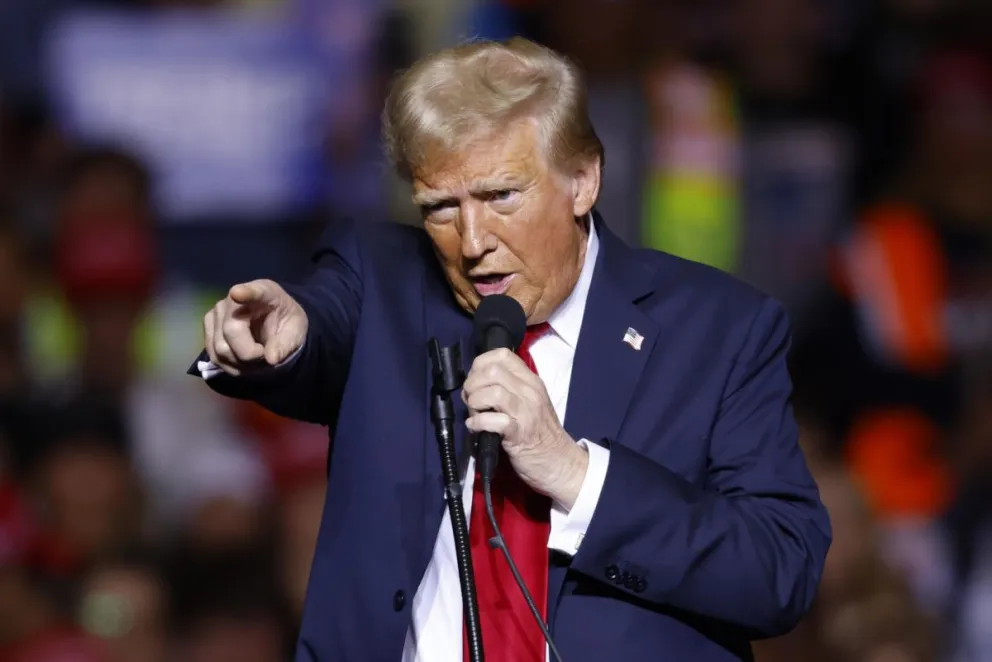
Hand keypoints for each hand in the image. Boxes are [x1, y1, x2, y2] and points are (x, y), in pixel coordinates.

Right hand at [203, 279, 307, 375]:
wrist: (274, 324)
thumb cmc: (286, 323)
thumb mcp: (296, 332)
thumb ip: (285, 344)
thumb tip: (271, 359)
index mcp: (265, 292)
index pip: (254, 291)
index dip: (246, 292)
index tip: (237, 293)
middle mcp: (233, 300)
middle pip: (231, 331)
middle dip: (249, 354)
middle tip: (265, 357)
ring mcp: (216, 313)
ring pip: (221, 348)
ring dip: (241, 364)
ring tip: (257, 360)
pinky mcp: (209, 329)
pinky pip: (215, 356)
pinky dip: (232, 367)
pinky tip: (245, 363)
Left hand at [462, 348, 587, 508]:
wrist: (560, 463)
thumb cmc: (540, 434)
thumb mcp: (529, 403)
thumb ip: (509, 389)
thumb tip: (477, 384)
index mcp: (531, 381)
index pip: (502, 355)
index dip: (480, 364)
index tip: (476, 380)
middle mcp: (530, 392)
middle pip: (492, 371)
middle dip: (473, 385)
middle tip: (472, 401)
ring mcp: (526, 412)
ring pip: (492, 392)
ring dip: (474, 403)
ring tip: (474, 415)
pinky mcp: (519, 434)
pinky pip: (493, 420)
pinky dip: (478, 423)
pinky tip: (475, 428)